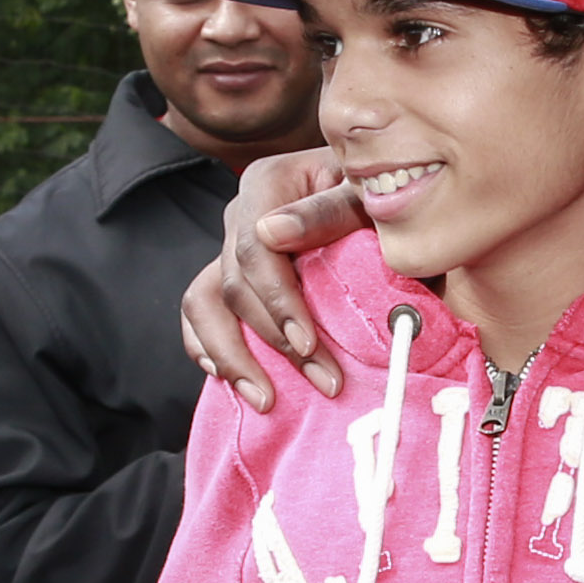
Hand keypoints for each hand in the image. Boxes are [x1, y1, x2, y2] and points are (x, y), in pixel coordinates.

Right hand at [179, 148, 362, 410]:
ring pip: (204, 303)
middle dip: (274, 341)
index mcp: (268, 184)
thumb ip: (326, 209)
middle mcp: (241, 214)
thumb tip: (270, 233)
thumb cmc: (381, 191)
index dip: (277, 301)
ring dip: (231, 356)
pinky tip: (229, 378)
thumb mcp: (365, 193)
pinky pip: (199, 312)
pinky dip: (206, 346)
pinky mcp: (235, 275)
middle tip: (324, 381)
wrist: (383, 189)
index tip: (308, 343)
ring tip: (265, 398)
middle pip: (234, 285)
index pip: (254, 250)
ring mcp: (232, 245)